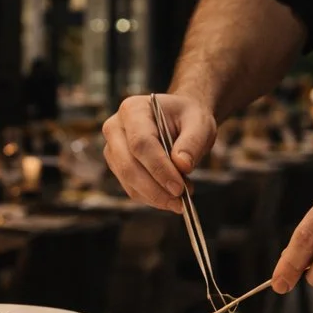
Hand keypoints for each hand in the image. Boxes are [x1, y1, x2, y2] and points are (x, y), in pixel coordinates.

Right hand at [102, 93, 216, 212]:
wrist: (179, 118)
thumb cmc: (188, 118)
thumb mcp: (199, 123)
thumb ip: (193, 142)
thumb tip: (182, 166)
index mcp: (133, 110)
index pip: (141, 143)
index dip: (159, 168)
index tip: (179, 187)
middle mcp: (115, 128)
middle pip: (128, 165)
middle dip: (155, 189)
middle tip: (180, 202)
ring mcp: (113, 149)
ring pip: (128, 181)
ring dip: (155, 196)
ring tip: (181, 198)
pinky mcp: (117, 167)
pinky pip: (132, 189)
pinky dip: (152, 198)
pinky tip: (171, 196)